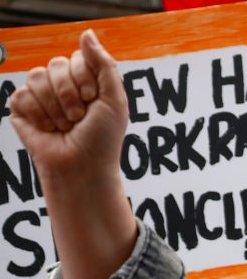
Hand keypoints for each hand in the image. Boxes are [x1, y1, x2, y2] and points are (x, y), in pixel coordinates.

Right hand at [9, 30, 127, 186]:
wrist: (83, 167)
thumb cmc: (102, 137)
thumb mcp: (114, 99)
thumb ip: (104, 64)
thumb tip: (86, 33)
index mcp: (85, 80)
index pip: (77, 58)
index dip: (85, 79)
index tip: (93, 101)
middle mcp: (62, 84)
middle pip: (56, 64)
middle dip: (70, 95)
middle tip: (79, 118)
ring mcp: (41, 96)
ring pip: (36, 77)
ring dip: (55, 107)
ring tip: (65, 125)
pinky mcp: (22, 109)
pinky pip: (21, 95)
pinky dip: (38, 115)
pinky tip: (48, 129)